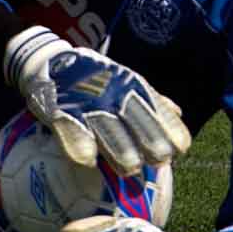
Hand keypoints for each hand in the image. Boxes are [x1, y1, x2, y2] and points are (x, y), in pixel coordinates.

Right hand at [4, 25, 190, 174]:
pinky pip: (71, 129)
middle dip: (150, 141)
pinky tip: (88, 161)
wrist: (51, 63)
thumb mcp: (126, 83)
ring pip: (107, 127)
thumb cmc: (96, 79)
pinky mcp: (60, 109)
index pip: (156, 109)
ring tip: (132, 167)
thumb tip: (179, 113)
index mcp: (131, 86)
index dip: (170, 129)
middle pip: (136, 119)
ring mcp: (87, 102)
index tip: (181, 149)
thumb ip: (152, 100)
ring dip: (120, 148)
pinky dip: (79, 144)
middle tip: (161, 160)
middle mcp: (113, 93)